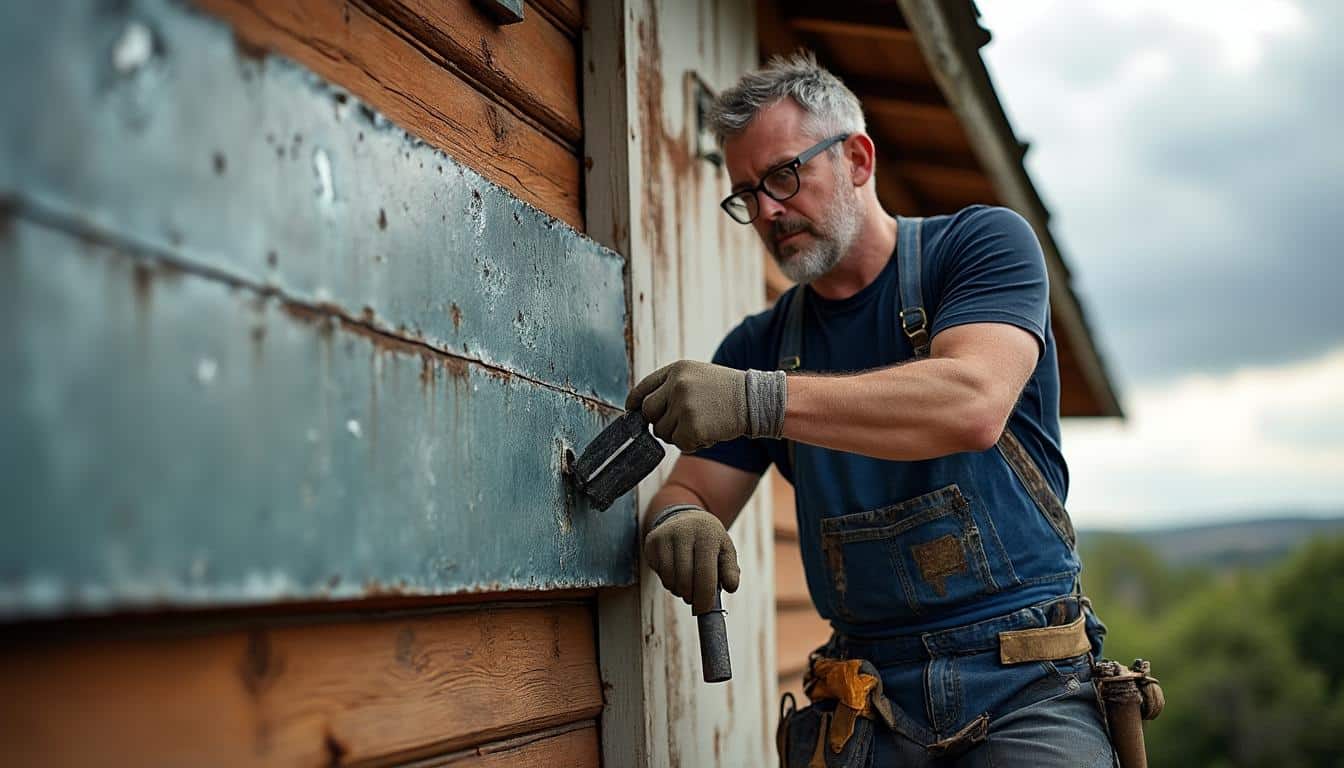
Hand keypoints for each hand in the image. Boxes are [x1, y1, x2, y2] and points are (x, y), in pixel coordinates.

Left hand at [626, 360, 746, 450]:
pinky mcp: (691, 427)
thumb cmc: (727, 390)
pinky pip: (679, 444)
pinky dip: (692, 444)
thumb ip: (671, 386)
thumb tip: (644, 407)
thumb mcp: (697, 375)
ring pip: (662, 431)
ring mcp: (683, 406)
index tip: (632, 411)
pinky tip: (709, 432)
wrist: (756, 400)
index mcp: (676, 370)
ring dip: (678, 434)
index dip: (635, 403)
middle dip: (659, 421)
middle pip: (648, 412)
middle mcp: (676, 385)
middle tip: (681, 422)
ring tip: (702, 423)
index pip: (643, 388)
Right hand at [643, 507, 740, 614]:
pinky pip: (659, 574)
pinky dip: (669, 582)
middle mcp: (684, 531)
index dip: (705, 596)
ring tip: (688, 586)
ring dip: (680, 591)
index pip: (705, 572)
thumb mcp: (726, 551)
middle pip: (685, 578)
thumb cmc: (710, 541)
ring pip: (670, 579)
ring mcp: (665, 536)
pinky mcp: (652, 541)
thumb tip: (731, 588)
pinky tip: (676, 574)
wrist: (686, 519)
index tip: (705, 610)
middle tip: (696, 602)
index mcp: (707, 534)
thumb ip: (731, 570)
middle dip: (691, 597)